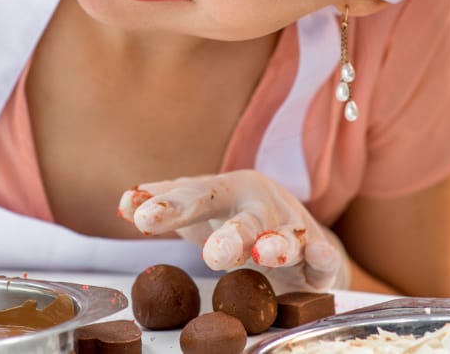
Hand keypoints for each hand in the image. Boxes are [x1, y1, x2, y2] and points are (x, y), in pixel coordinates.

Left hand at [119, 170, 349, 292]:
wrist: (292, 231)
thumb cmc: (233, 215)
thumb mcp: (200, 208)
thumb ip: (166, 203)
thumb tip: (125, 201)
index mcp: (228, 189)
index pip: (196, 196)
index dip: (169, 207)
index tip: (140, 216)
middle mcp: (261, 205)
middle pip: (246, 218)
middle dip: (231, 234)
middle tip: (211, 254)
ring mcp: (292, 228)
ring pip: (287, 237)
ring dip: (276, 246)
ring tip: (262, 256)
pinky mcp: (318, 256)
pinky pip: (324, 258)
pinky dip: (324, 259)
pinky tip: (321, 259)